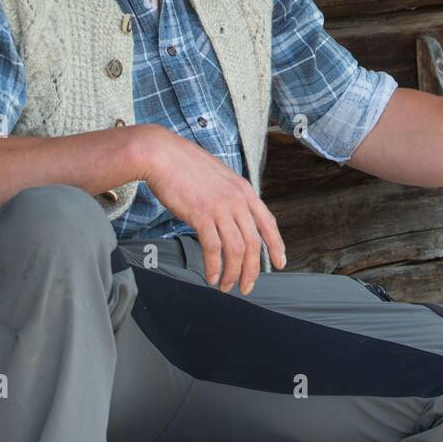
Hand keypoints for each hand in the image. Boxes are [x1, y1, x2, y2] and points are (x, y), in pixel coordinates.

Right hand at [135, 126, 286, 294]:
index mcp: (244, 190)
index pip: (268, 222)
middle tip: (247, 286)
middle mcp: (237, 199)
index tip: (280, 262)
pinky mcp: (201, 215)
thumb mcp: (219, 177)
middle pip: (253, 243)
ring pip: (236, 250)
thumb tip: (233, 218)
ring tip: (225, 286)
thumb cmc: (185, 165)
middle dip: (252, 270)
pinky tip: (211, 276)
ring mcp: (220, 207)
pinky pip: (213, 248)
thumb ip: (230, 196)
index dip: (276, 245)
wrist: (162, 155)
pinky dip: (214, 266)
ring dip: (232, 273)